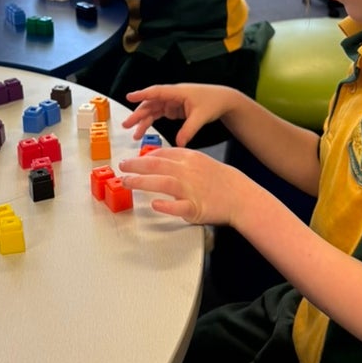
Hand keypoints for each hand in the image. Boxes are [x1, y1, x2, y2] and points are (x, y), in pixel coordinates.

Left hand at [119, 147, 246, 224]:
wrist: (239, 195)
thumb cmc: (218, 179)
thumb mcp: (199, 161)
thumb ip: (178, 158)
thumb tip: (156, 157)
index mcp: (189, 159)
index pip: (162, 154)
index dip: (143, 157)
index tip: (131, 160)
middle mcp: (188, 172)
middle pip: (158, 165)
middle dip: (136, 165)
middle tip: (122, 167)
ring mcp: (192, 189)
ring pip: (164, 182)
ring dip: (143, 182)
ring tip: (128, 182)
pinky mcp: (196, 207)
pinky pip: (180, 207)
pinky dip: (167, 206)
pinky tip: (155, 205)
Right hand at [122, 83, 237, 147]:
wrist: (223, 100)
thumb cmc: (213, 102)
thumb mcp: (201, 117)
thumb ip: (189, 130)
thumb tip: (179, 143)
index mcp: (178, 92)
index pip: (156, 92)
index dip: (142, 94)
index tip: (129, 97)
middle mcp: (173, 96)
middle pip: (151, 103)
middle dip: (138, 114)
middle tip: (127, 125)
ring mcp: (173, 102)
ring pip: (153, 110)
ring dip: (143, 121)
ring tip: (134, 134)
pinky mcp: (175, 108)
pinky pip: (159, 115)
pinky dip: (152, 122)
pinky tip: (145, 131)